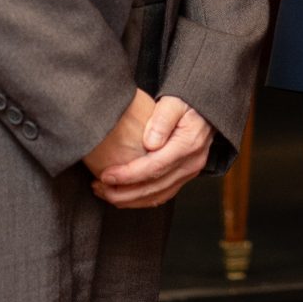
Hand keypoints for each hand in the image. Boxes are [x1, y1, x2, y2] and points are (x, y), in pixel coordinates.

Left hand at [91, 93, 213, 208]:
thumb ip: (162, 119)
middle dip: (123, 192)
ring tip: (104, 192)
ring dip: (129, 199)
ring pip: (157, 196)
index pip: (155, 167)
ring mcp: (189, 172)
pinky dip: (141, 199)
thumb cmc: (186, 103)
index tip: (105, 175)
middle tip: (98, 188)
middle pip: (154, 187)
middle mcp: (191, 163)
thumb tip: (149, 143)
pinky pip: (162, 195)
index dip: (128, 175)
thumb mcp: (174, 102)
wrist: (204, 109)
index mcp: (188, 144)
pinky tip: (123, 195)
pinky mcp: (184, 177)